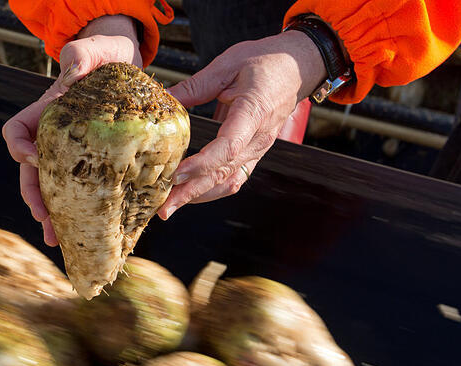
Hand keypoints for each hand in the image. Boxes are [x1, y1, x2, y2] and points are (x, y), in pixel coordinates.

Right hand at [2, 16, 141, 245]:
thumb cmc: (104, 53)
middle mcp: (53, 136)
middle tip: (44, 219)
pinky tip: (90, 228)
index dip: (19, 147)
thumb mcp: (92, 49)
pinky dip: (82, 210)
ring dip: (52, 214)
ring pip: (53, 187)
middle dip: (34, 197)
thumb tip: (73, 70)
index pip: (16, 132)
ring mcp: (73, 151)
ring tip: (57, 238)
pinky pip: (83, 189)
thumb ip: (79, 54)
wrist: (125, 63)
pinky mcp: (95, 162)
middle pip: (31, 171)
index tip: (35, 157)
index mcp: (45, 113)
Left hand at [158, 30, 326, 219]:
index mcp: (254, 112)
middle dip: (190, 193)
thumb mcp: (228, 64)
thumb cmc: (265, 62)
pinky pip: (232, 179)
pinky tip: (188, 196)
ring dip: (198, 197)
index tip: (176, 174)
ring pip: (227, 182)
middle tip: (162, 208)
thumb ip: (195, 86)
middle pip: (223, 173)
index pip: (228, 146)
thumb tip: (163, 98)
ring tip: (169, 207)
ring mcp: (258, 150)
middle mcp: (259, 138)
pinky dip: (210, 191)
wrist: (297, 67)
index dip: (202, 163)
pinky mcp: (254, 154)